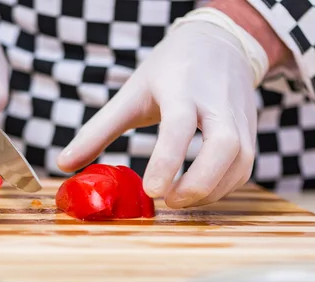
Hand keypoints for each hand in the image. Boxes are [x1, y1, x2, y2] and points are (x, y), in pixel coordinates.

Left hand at [57, 20, 260, 207]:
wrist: (219, 45)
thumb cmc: (169, 71)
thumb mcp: (131, 94)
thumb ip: (98, 131)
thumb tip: (64, 164)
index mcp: (182, 88)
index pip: (180, 125)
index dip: (167, 160)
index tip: (152, 191)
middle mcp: (217, 103)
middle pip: (225, 146)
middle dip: (199, 182)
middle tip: (168, 202)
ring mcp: (239, 117)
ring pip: (241, 161)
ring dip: (213, 190)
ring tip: (181, 201)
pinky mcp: (250, 131)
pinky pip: (246, 167)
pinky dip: (224, 187)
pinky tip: (200, 193)